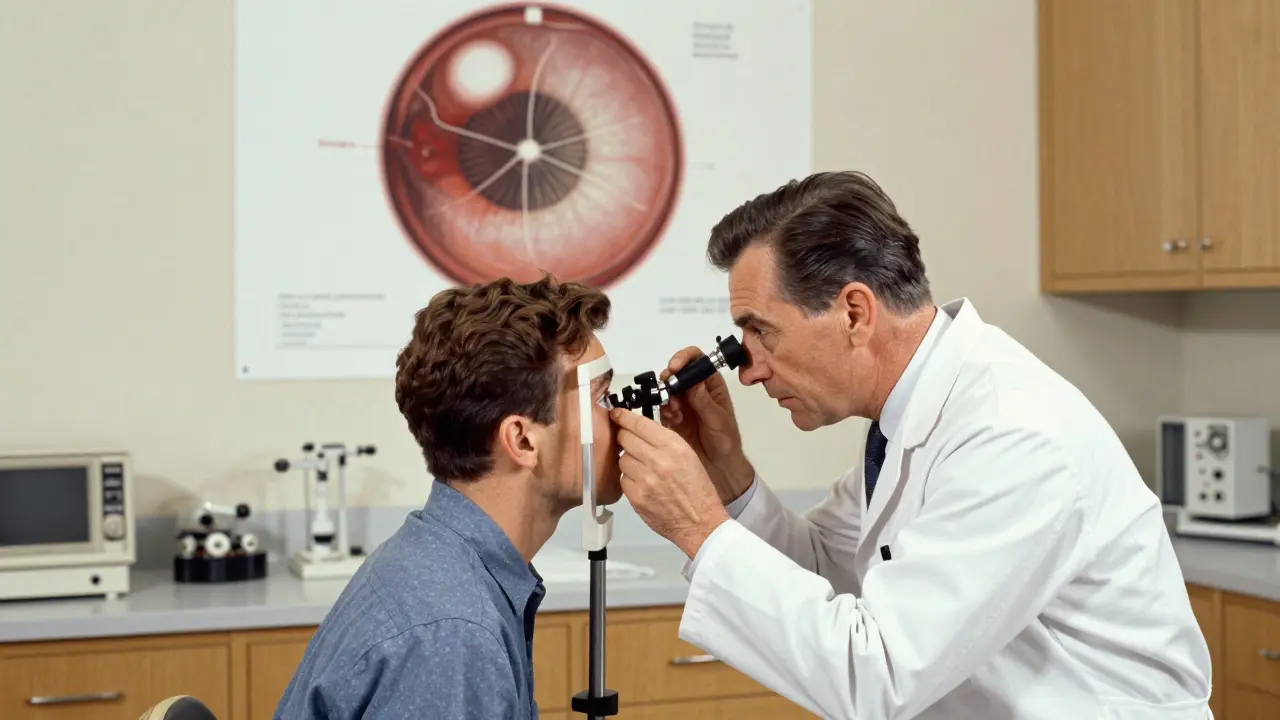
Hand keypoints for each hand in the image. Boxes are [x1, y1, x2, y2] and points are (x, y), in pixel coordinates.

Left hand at [609, 407, 730, 558]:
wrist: (700, 522)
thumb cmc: (697, 492)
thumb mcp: (688, 455)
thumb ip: (663, 440)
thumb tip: (640, 429)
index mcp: (673, 447)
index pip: (639, 424)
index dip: (623, 417)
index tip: (617, 414)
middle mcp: (658, 461)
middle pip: (625, 438)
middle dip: (624, 438)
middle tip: (629, 442)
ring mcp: (645, 479)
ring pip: (622, 459)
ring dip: (628, 461)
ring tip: (643, 469)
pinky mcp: (636, 496)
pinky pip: (623, 479)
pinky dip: (629, 479)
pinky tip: (642, 483)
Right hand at [660, 347, 753, 503]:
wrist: (719, 467)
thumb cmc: (726, 441)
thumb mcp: (718, 420)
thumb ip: (704, 401)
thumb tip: (693, 381)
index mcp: (711, 384)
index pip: (697, 359)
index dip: (684, 358)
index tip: (675, 367)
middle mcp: (695, 390)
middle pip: (677, 372)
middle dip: (670, 379)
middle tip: (668, 390)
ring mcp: (682, 403)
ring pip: (666, 390)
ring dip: (666, 398)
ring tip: (675, 413)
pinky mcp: (671, 418)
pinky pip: (662, 408)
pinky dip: (664, 413)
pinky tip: (673, 423)